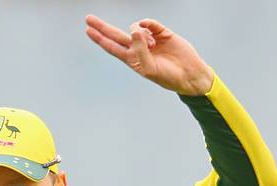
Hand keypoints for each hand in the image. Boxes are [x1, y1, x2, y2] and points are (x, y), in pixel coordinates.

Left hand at [85, 14, 213, 95]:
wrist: (188, 74)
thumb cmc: (167, 76)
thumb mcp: (149, 68)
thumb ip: (139, 50)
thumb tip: (135, 28)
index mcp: (132, 59)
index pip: (112, 47)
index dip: (100, 39)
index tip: (87, 30)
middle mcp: (138, 48)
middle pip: (116, 35)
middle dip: (102, 27)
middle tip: (88, 18)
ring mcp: (149, 39)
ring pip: (135, 27)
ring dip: (141, 34)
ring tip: (153, 46)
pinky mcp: (162, 32)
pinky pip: (150, 23)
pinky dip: (148, 24)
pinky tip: (148, 29)